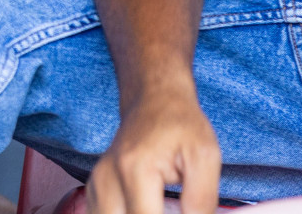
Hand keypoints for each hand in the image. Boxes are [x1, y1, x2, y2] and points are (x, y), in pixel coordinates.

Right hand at [87, 83, 220, 213]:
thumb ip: (202, 202)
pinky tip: (144, 212)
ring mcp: (97, 183)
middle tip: (171, 210)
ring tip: (158, 208)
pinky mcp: (95, 188)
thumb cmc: (181, 124)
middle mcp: (107, 178)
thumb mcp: (205, 158)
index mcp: (135, 170)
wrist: (154, 99)